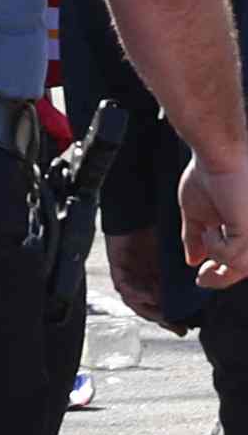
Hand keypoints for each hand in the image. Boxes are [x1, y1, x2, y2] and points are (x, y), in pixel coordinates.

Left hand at [110, 220, 179, 326]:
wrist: (137, 212)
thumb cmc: (157, 232)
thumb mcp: (175, 256)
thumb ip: (181, 273)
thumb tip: (198, 290)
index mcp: (156, 280)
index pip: (162, 305)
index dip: (171, 318)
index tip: (183, 327)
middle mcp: (142, 281)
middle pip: (147, 308)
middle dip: (162, 318)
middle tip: (175, 326)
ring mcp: (129, 275)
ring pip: (135, 301)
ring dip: (149, 309)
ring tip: (164, 313)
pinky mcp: (117, 267)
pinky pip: (124, 286)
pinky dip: (136, 292)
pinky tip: (149, 295)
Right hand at [188, 147, 247, 291]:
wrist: (216, 156)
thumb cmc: (209, 175)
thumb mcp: (198, 214)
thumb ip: (196, 239)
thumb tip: (192, 259)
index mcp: (245, 228)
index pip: (241, 260)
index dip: (224, 274)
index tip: (203, 275)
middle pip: (243, 269)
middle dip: (220, 278)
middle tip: (202, 278)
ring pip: (239, 267)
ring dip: (216, 256)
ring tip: (206, 231)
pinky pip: (231, 257)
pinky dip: (215, 248)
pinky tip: (210, 229)